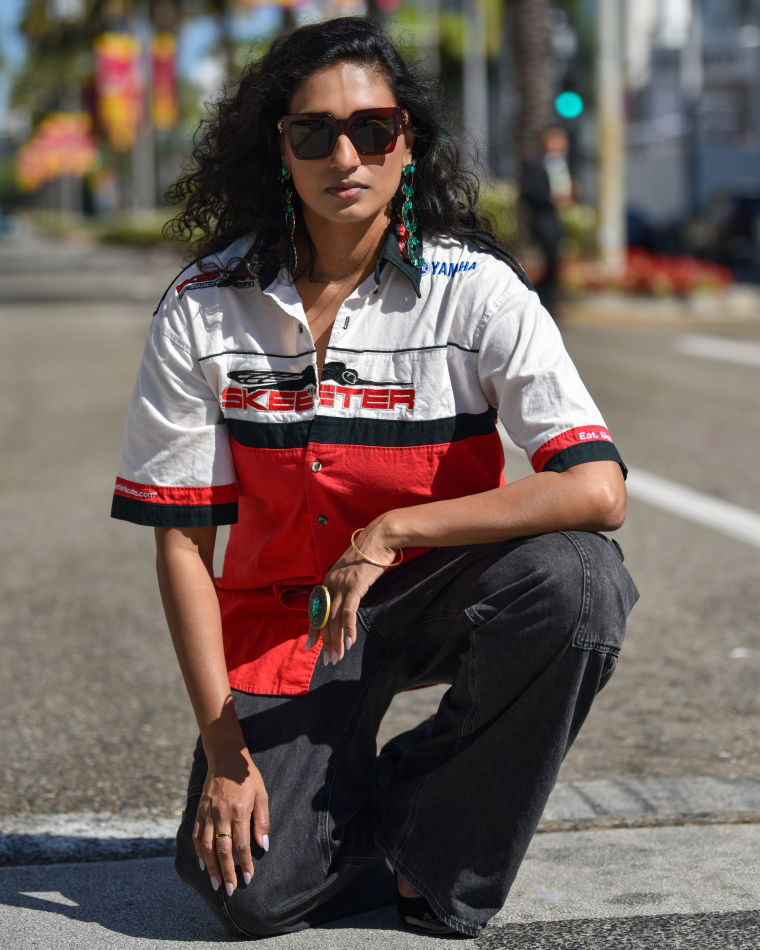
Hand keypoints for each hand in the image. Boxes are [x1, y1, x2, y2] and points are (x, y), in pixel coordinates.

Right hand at [193, 748, 269, 895]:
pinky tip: (203, 864)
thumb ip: (262, 821)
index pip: (242, 844)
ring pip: (206, 846)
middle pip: (223, 850)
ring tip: (215, 884)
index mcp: (239, 811)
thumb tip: (263, 846)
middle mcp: (221, 814)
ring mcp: (208, 813)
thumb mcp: (262, 795)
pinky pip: (196, 835)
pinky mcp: (199, 811)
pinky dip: (198, 852)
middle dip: (227, 872)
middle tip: (230, 890)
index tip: (248, 879)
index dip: (245, 863)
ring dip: (211, 867)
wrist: (226, 758)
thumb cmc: (247, 778)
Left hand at [309, 523, 398, 664]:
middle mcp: (331, 584)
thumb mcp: (351, 570)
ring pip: (335, 619)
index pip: (317, 610)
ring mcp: (342, 585)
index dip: (314, 629)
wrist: (379, 537)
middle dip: (326, 642)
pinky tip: (350, 642)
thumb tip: (347, 597)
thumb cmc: (369, 553)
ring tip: (337, 657)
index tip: (312, 645)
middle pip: (325, 618)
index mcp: (328, 581)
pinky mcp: (355, 586)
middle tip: (328, 660)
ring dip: (336, 641)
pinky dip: (349, 628)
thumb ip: (346, 584)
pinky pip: (349, 611)